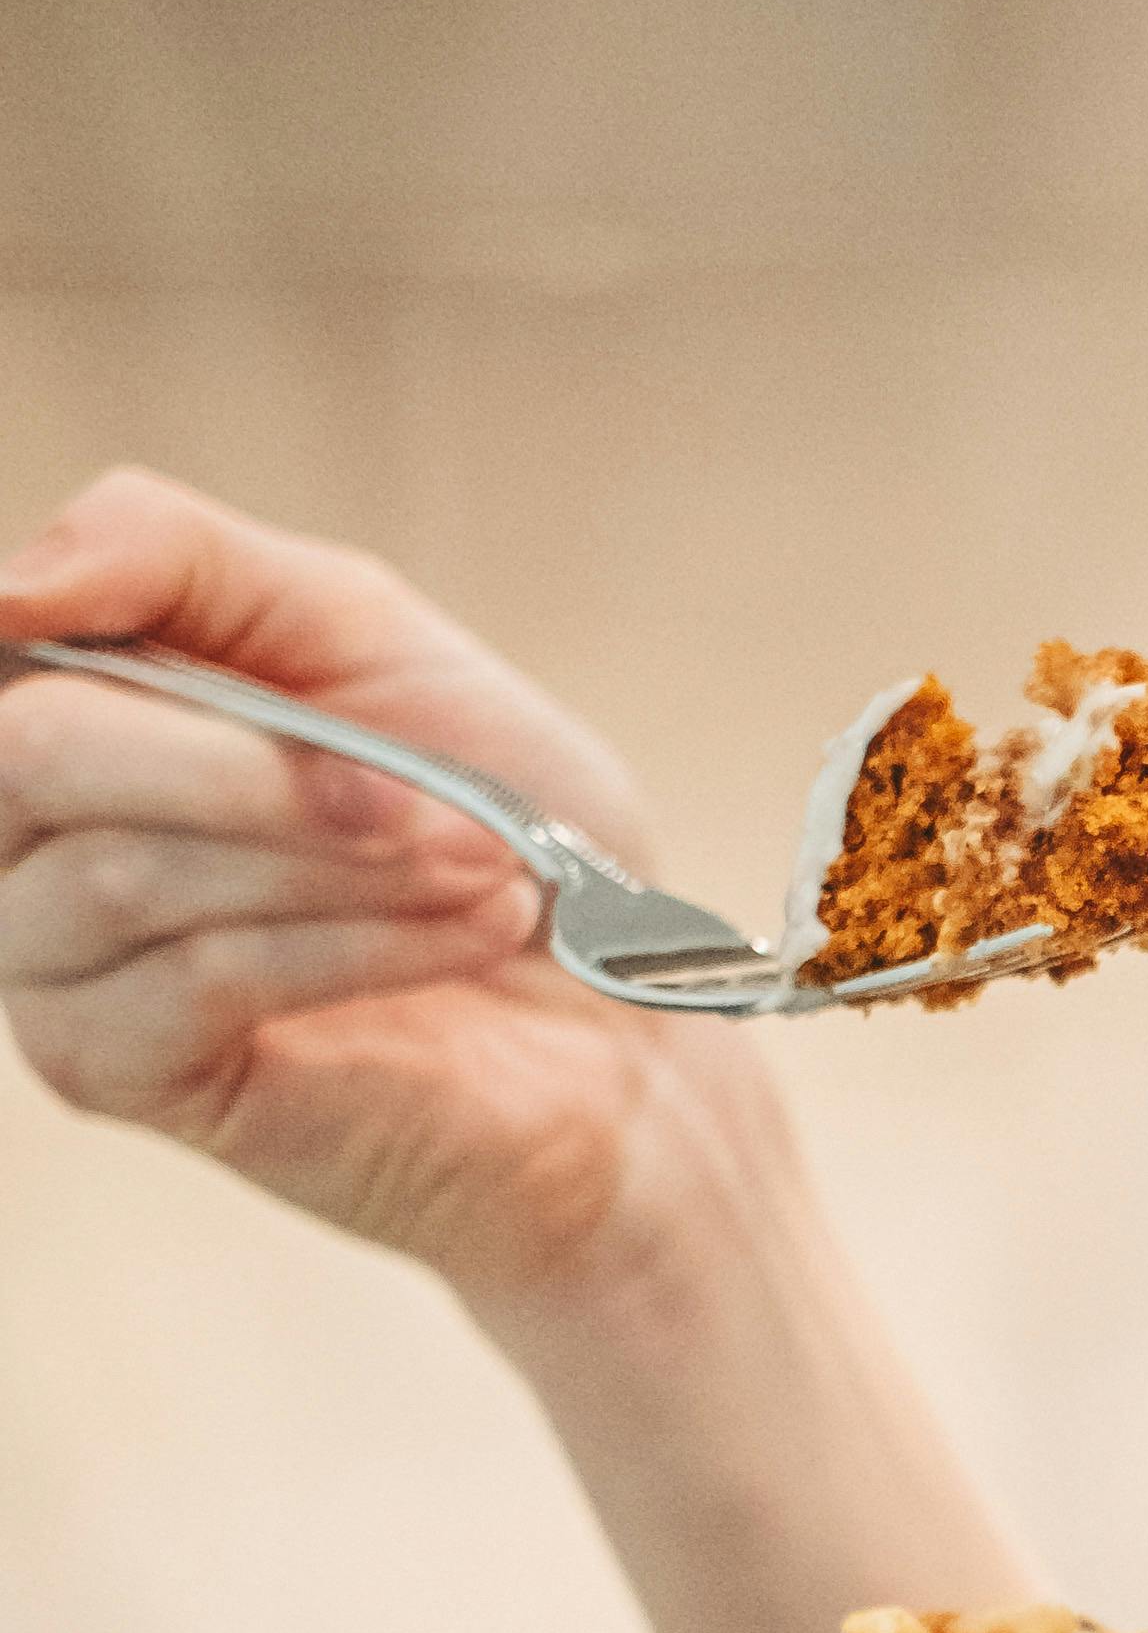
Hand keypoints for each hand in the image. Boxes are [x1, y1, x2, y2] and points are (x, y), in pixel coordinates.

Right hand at [0, 462, 757, 1310]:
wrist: (604, 1020)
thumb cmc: (488, 817)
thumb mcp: (358, 628)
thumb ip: (178, 558)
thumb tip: (13, 585)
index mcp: (68, 692)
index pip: (9, 623)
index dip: (76, 596)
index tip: (244, 651)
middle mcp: (24, 824)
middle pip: (37, 751)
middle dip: (256, 767)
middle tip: (427, 799)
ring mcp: (52, 958)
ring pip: (129, 875)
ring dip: (345, 862)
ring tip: (485, 868)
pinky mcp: (115, 1073)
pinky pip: (203, 981)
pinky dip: (362, 944)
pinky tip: (472, 931)